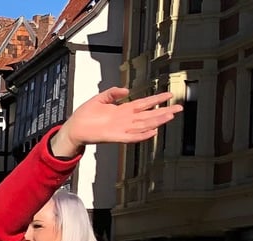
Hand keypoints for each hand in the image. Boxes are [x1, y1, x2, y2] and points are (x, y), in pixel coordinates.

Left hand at [52, 88, 182, 156]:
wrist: (74, 128)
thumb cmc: (85, 115)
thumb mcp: (100, 98)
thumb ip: (113, 93)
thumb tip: (126, 90)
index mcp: (123, 110)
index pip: (144, 103)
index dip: (157, 99)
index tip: (169, 95)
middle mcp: (125, 119)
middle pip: (148, 114)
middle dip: (164, 111)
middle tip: (179, 108)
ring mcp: (121, 128)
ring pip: (143, 124)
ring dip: (157, 121)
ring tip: (170, 116)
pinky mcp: (114, 136)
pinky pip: (131, 137)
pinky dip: (142, 135)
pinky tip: (152, 132)